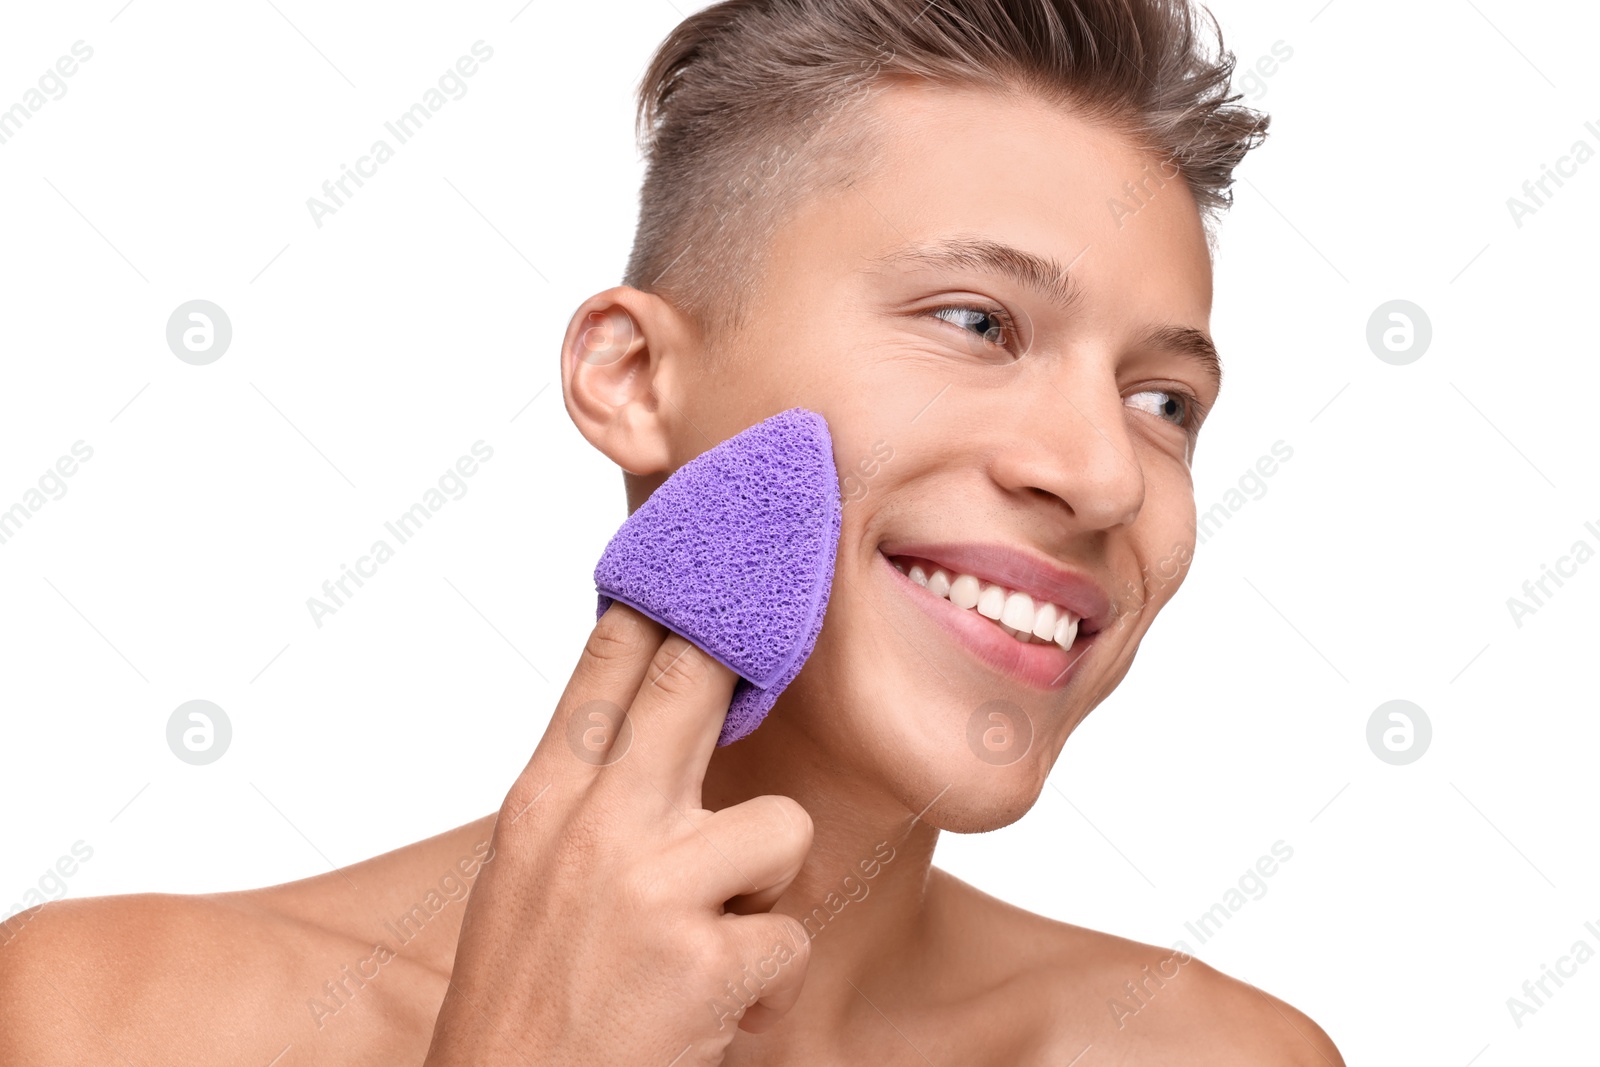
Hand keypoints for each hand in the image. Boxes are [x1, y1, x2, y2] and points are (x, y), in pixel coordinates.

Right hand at [422, 604, 814, 1065]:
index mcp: (542, 806)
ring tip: (713, 940)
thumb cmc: (524, 999)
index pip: (606, 669)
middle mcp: (596, 828)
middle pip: (695, 683)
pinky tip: (716, 1012)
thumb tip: (653, 729)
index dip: (663, 604)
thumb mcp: (527, 877)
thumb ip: (588, 801)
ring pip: (781, 826)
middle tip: (769, 627)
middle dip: (741, 649)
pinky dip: (764, 984)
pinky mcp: (712, 958)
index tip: (699, 561)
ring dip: (763, 892)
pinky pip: (788, 936)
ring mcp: (657, 887)